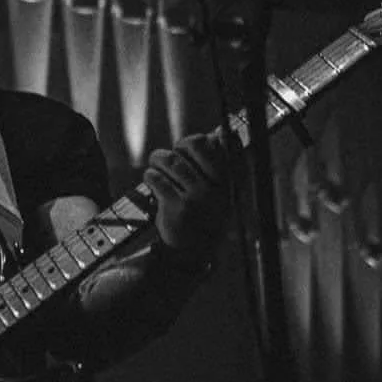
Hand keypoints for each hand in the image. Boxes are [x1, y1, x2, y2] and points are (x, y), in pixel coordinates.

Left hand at [143, 130, 231, 262]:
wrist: (193, 250)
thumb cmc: (205, 213)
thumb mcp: (221, 190)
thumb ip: (220, 162)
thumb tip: (220, 131)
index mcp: (231, 179)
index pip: (220, 143)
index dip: (200, 141)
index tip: (190, 150)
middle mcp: (217, 187)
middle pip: (192, 144)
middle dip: (177, 146)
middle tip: (170, 157)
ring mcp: (198, 197)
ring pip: (171, 160)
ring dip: (158, 160)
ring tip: (156, 165)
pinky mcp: (177, 207)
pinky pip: (157, 178)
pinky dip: (150, 176)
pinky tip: (152, 181)